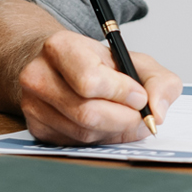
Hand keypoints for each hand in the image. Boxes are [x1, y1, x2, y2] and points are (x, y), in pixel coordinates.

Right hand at [16, 30, 181, 145]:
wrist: (59, 66)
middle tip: (138, 113)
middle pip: (87, 113)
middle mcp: (38, 76)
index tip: (139, 95)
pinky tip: (106, 124)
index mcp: (60, 47)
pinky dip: (99, 139)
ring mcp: (32, 105)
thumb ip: (159, 81)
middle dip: (123, 118)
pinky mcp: (37, 128)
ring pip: (83, 133)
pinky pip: (75, 144)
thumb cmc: (98, 63)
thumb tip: (158, 113)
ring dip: (113, 131)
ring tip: (123, 116)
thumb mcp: (134, 60)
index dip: (121, 93)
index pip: (90, 81)